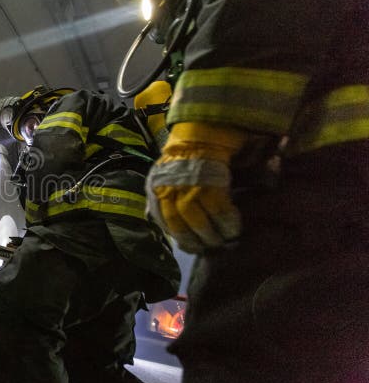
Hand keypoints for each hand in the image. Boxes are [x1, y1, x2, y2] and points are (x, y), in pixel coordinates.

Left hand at [146, 122, 245, 253]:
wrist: (199, 135)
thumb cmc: (180, 159)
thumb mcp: (160, 177)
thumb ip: (157, 197)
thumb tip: (150, 217)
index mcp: (156, 189)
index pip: (163, 221)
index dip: (178, 237)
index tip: (189, 246)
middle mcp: (170, 191)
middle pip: (182, 225)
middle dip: (195, 240)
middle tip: (208, 247)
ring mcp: (190, 188)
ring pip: (200, 222)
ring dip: (212, 235)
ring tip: (222, 241)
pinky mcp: (211, 184)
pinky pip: (220, 211)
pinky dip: (227, 223)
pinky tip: (233, 228)